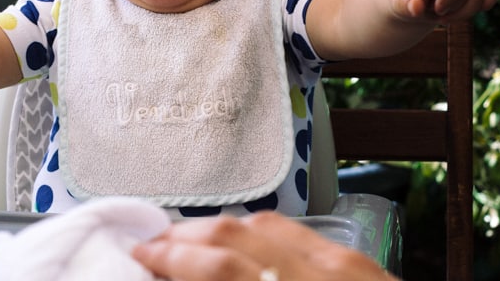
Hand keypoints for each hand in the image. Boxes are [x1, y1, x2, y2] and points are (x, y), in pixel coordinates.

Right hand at [131, 212, 395, 280]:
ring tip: (187, 241)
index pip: (217, 271)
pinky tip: (242, 238)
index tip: (139, 260)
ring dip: (216, 229)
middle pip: (231, 236)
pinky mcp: (360, 262)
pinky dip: (257, 229)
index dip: (169, 260)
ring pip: (261, 224)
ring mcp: (340, 266)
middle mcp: (314, 280)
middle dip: (182, 238)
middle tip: (151, 247)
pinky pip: (298, 231)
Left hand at [391, 0, 497, 20]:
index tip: (435, 9)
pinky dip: (484, 4)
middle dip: (454, 10)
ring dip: (467, 11)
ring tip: (450, 13)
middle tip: (438, 14)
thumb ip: (404, 5)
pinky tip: (466, 9)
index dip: (445, 0)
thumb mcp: (397, 2)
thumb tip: (416, 8)